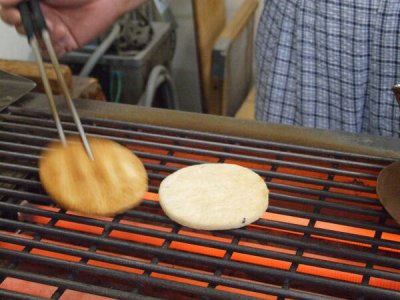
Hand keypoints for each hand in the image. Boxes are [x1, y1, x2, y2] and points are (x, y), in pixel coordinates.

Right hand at [0, 0, 145, 56]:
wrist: (105, 0)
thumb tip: (4, 0)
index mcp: (33, 0)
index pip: (9, 9)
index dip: (8, 12)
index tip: (14, 12)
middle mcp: (40, 15)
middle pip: (19, 26)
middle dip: (23, 24)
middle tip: (29, 19)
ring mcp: (52, 30)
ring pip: (34, 41)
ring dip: (40, 35)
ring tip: (54, 27)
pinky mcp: (66, 42)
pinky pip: (53, 52)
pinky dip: (53, 48)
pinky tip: (60, 37)